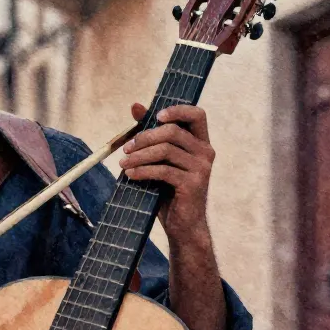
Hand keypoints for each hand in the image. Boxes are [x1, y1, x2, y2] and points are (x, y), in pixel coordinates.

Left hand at [119, 103, 214, 241]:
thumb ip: (150, 133)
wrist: (182, 224)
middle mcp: (206, 152)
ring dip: (139, 156)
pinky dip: (143, 171)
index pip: (197, 114)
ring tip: (123, 164)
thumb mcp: (158, 160)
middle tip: (126, 148)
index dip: (176, 110)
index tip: (155, 116)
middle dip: (144, 137)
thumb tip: (136, 105)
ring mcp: (201, 168)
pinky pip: (163, 170)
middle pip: (173, 131)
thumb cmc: (168, 190)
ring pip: (165, 150)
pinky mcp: (193, 184)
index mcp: (200, 142)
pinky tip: (130, 175)